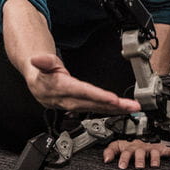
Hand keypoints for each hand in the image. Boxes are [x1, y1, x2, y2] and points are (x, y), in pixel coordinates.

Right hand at [25, 54, 140, 114]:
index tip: (113, 99)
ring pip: (98, 109)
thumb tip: (36, 59)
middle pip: (94, 104)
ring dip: (116, 110)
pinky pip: (98, 110)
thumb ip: (43, 61)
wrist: (38, 86)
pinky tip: (123, 110)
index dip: (98, 96)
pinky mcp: (82, 107)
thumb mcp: (42, 63)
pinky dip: (112, 110)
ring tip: (132, 108)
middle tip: (131, 106)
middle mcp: (70, 101)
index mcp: (62, 89)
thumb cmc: (43, 74)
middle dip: (114, 106)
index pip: (83, 93)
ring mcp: (76, 106)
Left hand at [103, 140, 169, 168]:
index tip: (122, 166)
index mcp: (130, 146)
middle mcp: (142, 147)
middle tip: (139, 166)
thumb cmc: (129, 146)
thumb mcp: (118, 146)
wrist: (140, 141)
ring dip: (155, 158)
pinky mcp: (162, 149)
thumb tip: (105, 159)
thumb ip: (110, 151)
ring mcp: (152, 148)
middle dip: (140, 159)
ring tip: (154, 165)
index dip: (124, 159)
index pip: (126, 152)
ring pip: (154, 152)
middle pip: (141, 152)